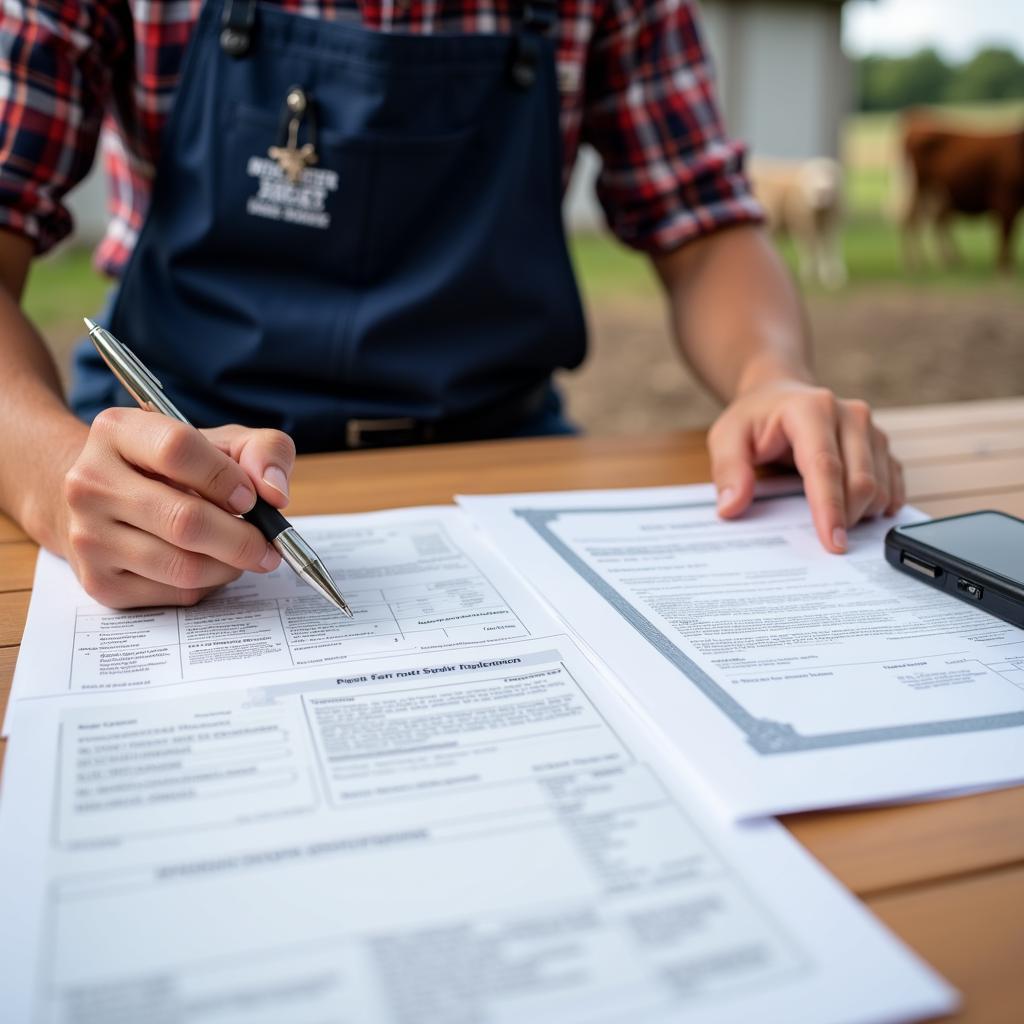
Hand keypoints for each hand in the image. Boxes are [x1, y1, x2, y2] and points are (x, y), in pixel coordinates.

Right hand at [60, 409, 295, 607]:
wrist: (108, 500)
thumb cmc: (176, 468)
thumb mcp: (222, 442)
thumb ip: (264, 450)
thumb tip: (275, 492)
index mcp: (117, 431)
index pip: (176, 449)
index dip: (224, 476)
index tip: (250, 497)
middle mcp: (90, 482)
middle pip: (184, 520)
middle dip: (242, 538)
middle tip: (268, 544)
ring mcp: (88, 536)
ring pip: (184, 566)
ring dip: (231, 565)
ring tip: (244, 553)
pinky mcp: (100, 583)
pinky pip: (176, 593)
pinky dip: (210, 584)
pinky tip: (212, 565)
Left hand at [708, 381, 904, 551]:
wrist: (778, 394)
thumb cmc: (754, 419)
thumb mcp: (727, 438)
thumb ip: (728, 471)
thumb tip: (731, 507)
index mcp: (812, 410)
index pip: (824, 466)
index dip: (830, 508)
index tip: (833, 543)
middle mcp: (850, 415)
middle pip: (861, 480)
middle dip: (846, 518)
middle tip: (824, 539)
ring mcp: (871, 429)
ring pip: (880, 486)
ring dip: (861, 513)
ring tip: (831, 519)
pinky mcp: (881, 444)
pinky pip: (893, 483)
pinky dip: (878, 505)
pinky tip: (860, 515)